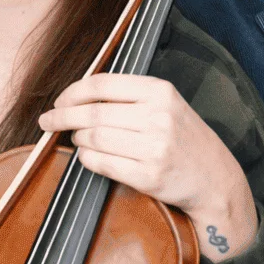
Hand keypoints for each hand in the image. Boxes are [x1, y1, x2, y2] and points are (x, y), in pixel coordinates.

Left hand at [38, 73, 256, 262]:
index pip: (102, 84)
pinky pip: (102, 164)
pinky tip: (86, 157)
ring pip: (94, 138)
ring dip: (77, 139)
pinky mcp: (149, 176)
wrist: (215, 179)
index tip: (58, 101)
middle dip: (62, 117)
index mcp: (160, 92)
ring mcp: (155, 147)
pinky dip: (86, 160)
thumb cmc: (185, 140)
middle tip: (47, 121)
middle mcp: (158, 116)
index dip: (72, 92)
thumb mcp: (167, 105)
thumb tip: (78, 96)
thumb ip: (131, 96)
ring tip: (76, 139)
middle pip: (93, 112)